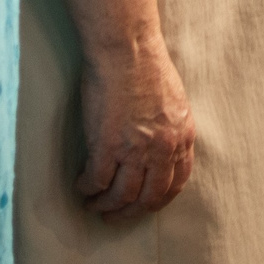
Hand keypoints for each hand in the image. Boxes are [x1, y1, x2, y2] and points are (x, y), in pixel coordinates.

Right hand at [76, 36, 195, 219]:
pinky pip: (97, 180)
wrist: (126, 47)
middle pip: (148, 198)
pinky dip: (88, 188)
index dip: (156, 200)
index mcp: (181, 137)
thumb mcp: (173, 102)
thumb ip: (170, 129)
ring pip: (121, 195)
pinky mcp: (108, 145)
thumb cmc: (146, 64)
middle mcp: (162, 149)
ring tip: (93, 204)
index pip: (175, 184)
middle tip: (113, 215)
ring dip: (105, 205)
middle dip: (129, 212)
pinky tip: (81, 186)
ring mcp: (135, 150)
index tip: (143, 204)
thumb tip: (159, 149)